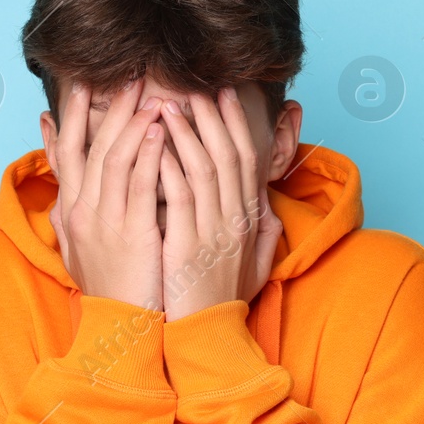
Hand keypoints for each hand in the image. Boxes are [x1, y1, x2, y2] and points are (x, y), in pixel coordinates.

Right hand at [48, 80, 166, 310]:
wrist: (120, 329)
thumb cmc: (109, 290)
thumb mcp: (77, 255)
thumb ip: (68, 224)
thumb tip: (56, 204)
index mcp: (71, 213)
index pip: (66, 155)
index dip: (71, 119)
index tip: (78, 87)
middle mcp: (82, 211)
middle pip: (91, 147)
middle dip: (107, 109)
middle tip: (125, 77)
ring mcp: (105, 221)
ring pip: (114, 158)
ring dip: (131, 122)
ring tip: (149, 94)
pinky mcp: (132, 233)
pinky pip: (140, 184)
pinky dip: (148, 153)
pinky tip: (159, 130)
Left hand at [158, 87, 282, 321]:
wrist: (208, 338)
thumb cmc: (224, 302)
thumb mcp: (254, 268)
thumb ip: (263, 238)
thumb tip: (270, 214)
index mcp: (248, 221)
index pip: (245, 160)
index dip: (236, 124)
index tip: (223, 95)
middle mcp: (236, 220)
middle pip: (227, 154)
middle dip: (212, 116)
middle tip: (195, 84)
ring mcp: (213, 232)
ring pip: (203, 168)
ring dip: (186, 133)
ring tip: (166, 104)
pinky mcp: (187, 245)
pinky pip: (178, 196)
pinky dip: (167, 166)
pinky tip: (153, 145)